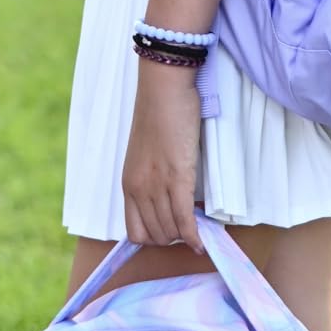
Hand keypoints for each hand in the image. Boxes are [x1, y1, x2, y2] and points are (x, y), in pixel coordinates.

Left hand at [121, 60, 206, 253]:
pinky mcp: (178, 176)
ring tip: (198, 230)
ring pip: (170, 230)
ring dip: (185, 237)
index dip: (154, 238)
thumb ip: (151, 178)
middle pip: (155, 234)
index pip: (135, 231)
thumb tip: (167, 198)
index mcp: (128, 183)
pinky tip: (202, 241)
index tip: (170, 232)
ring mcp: (157, 184)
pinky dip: (194, 235)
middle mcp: (139, 188)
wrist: (163, 89)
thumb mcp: (145, 154)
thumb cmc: (158, 114)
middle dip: (173, 238)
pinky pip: (185, 218)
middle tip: (188, 229)